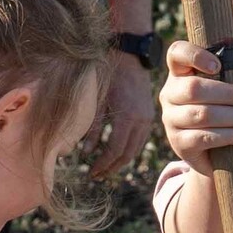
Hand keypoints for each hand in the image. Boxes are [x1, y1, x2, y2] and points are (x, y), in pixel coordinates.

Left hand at [87, 51, 153, 178]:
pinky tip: (115, 154)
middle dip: (111, 168)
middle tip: (96, 176)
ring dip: (120, 162)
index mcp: (127, 117)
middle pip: (127, 155)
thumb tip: (84, 153)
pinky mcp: (148, 116)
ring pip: (135, 150)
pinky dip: (127, 150)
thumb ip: (91, 127)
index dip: (102, 165)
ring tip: (105, 169)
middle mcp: (140, 120)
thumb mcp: (95, 100)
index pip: (114, 151)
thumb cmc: (107, 75)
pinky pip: (139, 140)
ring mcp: (147, 119)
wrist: (128, 57)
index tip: (91, 173)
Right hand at [160, 34, 232, 166]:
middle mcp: (169, 94)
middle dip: (229, 94)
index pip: (177, 54)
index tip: (218, 65)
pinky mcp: (178, 143)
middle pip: (194, 89)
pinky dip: (230, 135)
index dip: (194, 55)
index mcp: (181, 72)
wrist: (217, 150)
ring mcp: (170, 119)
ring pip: (202, 115)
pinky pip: (203, 138)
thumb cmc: (227, 105)